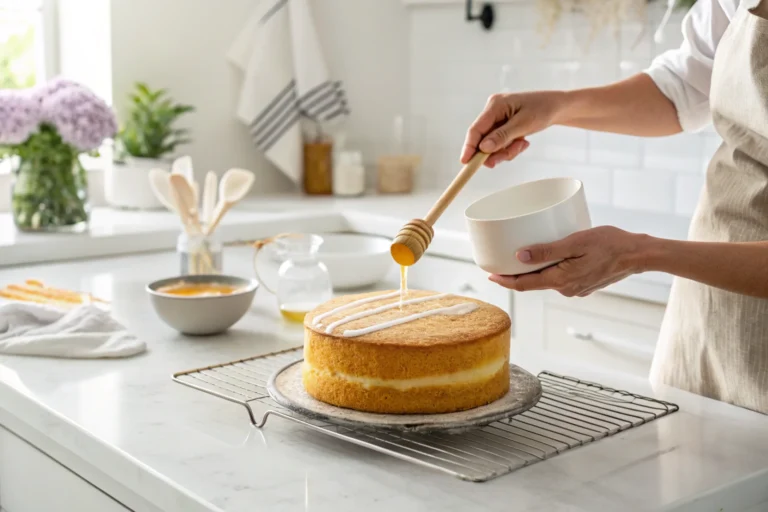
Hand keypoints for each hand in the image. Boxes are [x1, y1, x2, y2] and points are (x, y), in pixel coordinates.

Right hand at [461, 90, 566, 167]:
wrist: (558, 107)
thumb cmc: (543, 109)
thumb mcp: (524, 124)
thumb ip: (502, 136)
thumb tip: (483, 148)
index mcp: (495, 105)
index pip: (476, 129)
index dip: (469, 147)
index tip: (465, 162)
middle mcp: (493, 111)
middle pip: (483, 139)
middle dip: (495, 152)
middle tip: (507, 157)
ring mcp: (497, 119)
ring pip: (492, 145)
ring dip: (506, 150)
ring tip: (522, 145)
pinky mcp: (503, 126)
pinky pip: (500, 144)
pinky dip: (510, 148)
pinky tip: (523, 142)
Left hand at [488, 226, 648, 296]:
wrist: (638, 254)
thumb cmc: (610, 244)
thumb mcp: (575, 242)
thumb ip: (546, 251)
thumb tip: (518, 257)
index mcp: (561, 281)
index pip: (524, 285)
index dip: (505, 280)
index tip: (489, 275)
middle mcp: (566, 289)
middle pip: (533, 283)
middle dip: (516, 274)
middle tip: (500, 261)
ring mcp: (576, 289)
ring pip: (547, 280)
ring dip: (534, 271)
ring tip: (521, 256)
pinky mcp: (583, 284)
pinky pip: (560, 278)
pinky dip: (550, 269)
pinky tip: (548, 256)